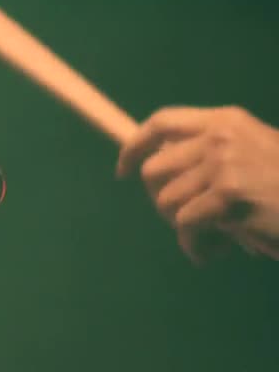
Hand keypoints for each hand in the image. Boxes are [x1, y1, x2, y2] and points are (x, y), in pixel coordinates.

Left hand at [116, 106, 278, 262]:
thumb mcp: (250, 160)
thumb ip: (208, 159)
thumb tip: (153, 173)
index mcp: (226, 121)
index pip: (162, 122)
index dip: (134, 146)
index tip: (122, 170)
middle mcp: (221, 136)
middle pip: (153, 170)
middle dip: (161, 203)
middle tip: (189, 223)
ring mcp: (225, 162)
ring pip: (166, 203)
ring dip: (186, 230)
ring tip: (220, 237)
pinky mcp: (228, 194)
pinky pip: (184, 226)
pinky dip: (197, 247)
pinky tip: (222, 250)